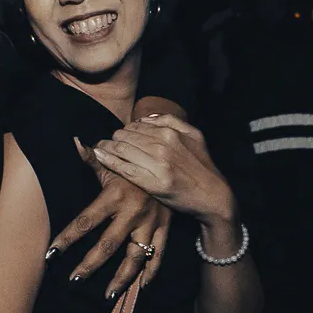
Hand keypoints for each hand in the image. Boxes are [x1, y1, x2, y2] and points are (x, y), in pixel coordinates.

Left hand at [47, 138, 169, 296]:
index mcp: (115, 196)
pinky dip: (151, 272)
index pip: (85, 222)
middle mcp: (132, 212)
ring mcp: (151, 222)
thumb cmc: (135, 163)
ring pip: (135, 257)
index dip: (66, 239)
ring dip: (122, 278)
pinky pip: (159, 255)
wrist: (172, 162)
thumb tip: (75, 143)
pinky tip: (141, 288)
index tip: (51, 254)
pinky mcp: (165, 227)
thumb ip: (91, 157)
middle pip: (107, 246)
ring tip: (109, 296)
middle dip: (89, 265)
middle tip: (74, 281)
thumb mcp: (113, 160)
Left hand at [92, 114, 236, 222]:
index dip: (123, 131)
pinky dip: (109, 160)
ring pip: (122, 149)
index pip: (136, 126)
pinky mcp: (153, 183)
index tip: (116, 136)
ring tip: (99, 148)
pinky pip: (124, 168)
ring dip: (106, 147)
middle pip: (126, 136)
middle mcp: (163, 145)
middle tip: (105, 143)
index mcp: (170, 132)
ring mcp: (157, 164)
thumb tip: (147, 118)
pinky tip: (99, 156)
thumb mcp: (194, 135)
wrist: (213, 195)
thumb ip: (171, 121)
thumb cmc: (202, 166)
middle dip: (113, 139)